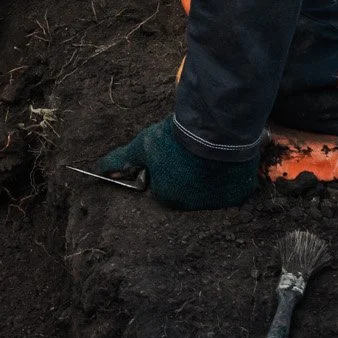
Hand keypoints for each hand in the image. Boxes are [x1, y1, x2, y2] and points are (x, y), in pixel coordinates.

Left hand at [98, 117, 258, 209]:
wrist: (214, 131)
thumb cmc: (174, 140)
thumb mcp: (143, 146)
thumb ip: (121, 159)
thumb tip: (100, 169)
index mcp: (167, 197)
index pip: (161, 184)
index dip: (164, 165)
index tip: (170, 151)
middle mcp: (192, 206)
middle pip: (185, 188)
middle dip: (185, 172)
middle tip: (188, 150)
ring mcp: (217, 203)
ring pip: (209, 188)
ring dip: (207, 174)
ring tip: (207, 152)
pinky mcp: (238, 194)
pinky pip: (231, 186)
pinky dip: (228, 175)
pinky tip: (223, 158)